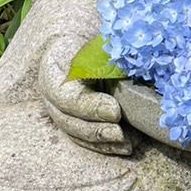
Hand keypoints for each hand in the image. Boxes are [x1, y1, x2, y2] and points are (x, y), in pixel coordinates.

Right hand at [37, 36, 130, 154]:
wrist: (89, 49)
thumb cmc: (98, 44)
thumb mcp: (103, 45)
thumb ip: (114, 57)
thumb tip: (138, 67)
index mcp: (53, 68)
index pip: (64, 93)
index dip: (89, 107)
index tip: (116, 111)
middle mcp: (51, 93)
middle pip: (67, 119)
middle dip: (95, 129)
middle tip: (120, 132)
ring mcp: (59, 111)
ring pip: (76, 133)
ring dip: (102, 142)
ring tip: (127, 144)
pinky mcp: (73, 123)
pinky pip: (86, 140)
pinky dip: (106, 146)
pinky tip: (126, 147)